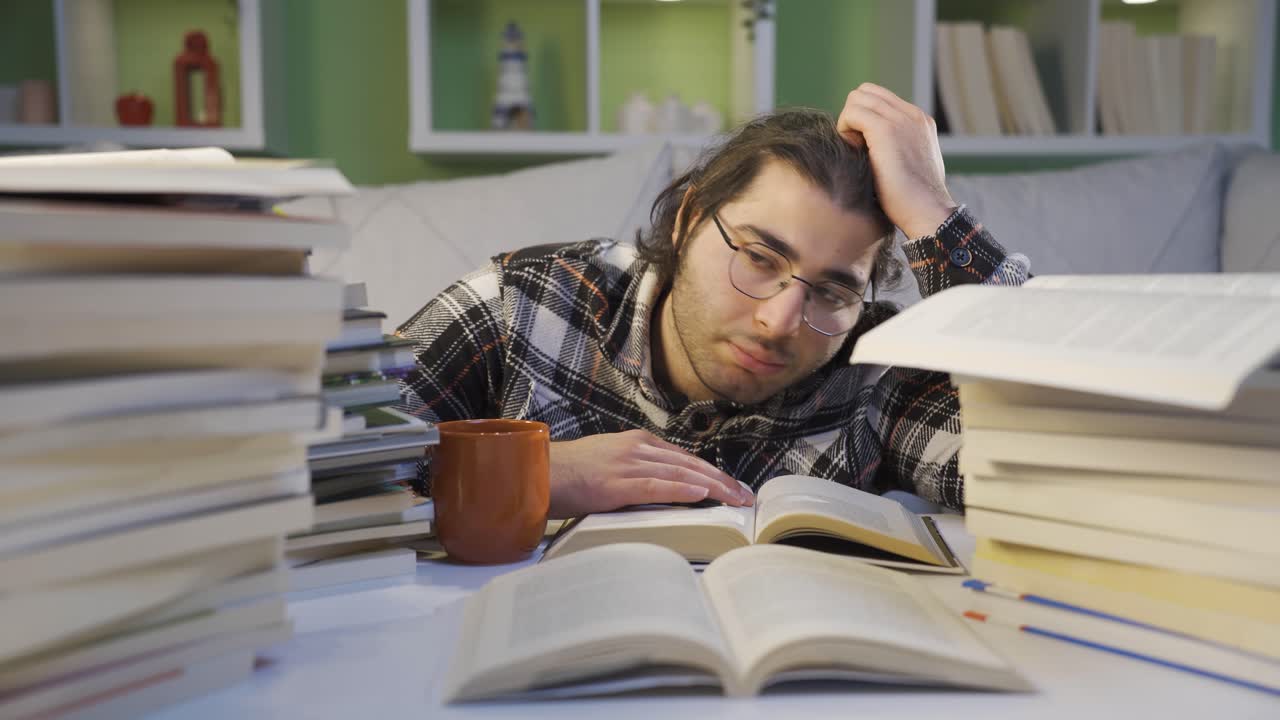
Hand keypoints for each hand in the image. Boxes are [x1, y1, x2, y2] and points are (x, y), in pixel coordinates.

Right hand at [548, 430, 753, 517]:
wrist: (535, 472)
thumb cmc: (567, 473)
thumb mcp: (607, 463)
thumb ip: (634, 472)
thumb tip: (659, 489)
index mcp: (635, 442)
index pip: (684, 457)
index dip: (712, 472)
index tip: (732, 486)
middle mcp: (636, 449)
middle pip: (690, 463)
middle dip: (721, 481)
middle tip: (745, 497)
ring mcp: (626, 465)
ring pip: (680, 473)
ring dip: (712, 487)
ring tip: (734, 500)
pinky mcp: (615, 484)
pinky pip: (656, 486)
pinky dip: (682, 489)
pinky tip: (701, 494)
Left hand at [835, 82, 955, 239]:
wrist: (927, 212)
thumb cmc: (913, 200)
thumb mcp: (908, 165)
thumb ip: (896, 147)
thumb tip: (869, 147)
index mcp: (918, 121)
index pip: (879, 98)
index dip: (863, 119)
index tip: (863, 146)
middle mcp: (912, 114)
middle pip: (866, 92)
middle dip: (853, 116)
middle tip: (856, 146)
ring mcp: (900, 119)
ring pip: (857, 98)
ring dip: (848, 123)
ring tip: (856, 150)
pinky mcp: (885, 129)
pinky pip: (852, 112)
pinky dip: (845, 129)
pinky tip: (854, 151)